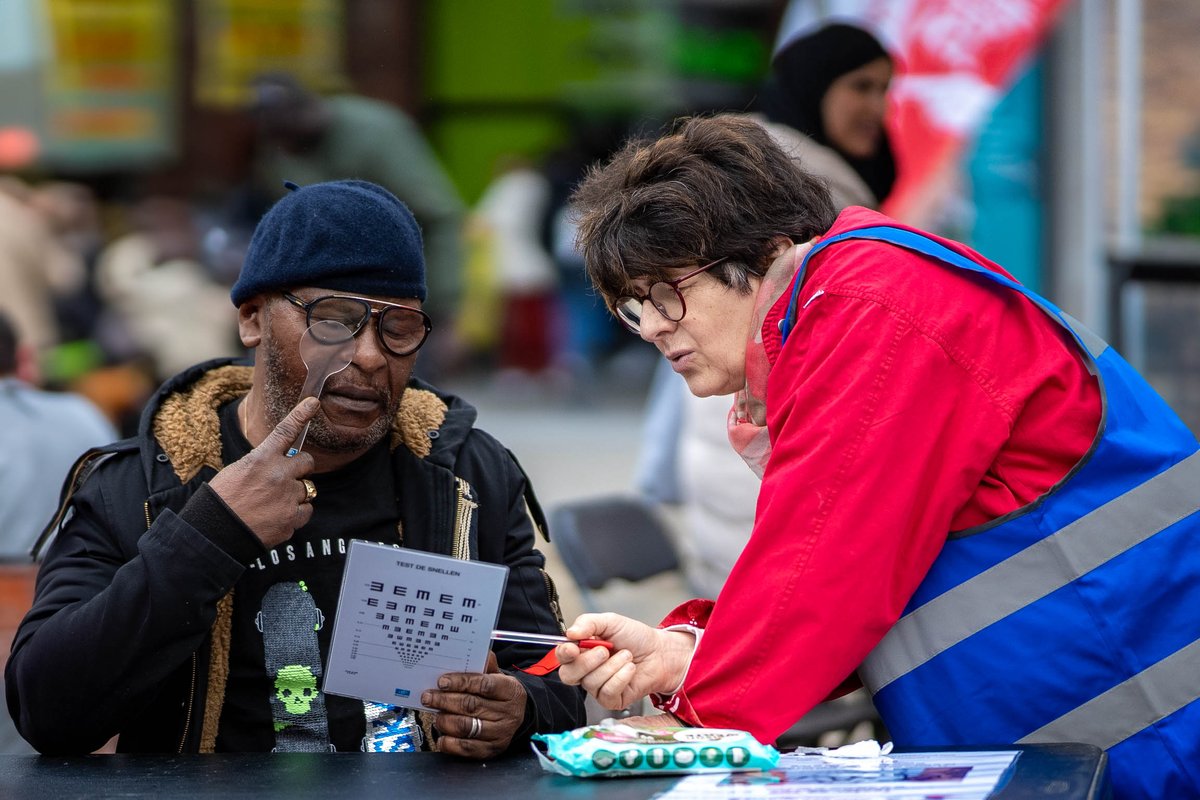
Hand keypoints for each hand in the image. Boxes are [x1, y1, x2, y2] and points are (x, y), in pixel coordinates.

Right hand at [208, 398, 318, 548]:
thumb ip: (262, 464)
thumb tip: (279, 463)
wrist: (215, 533)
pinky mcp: (292, 518)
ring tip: (273, 504)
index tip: (313, 402)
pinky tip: (278, 517)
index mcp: (261, 459)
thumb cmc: (222, 500)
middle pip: (307, 462)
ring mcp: (288, 497)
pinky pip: (307, 511)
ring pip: (308, 489)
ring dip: (296, 494)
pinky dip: (296, 514)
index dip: (301, 415)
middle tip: (286, 478)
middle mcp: (279, 475)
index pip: (285, 431)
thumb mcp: (237, 471)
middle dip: (300, 468)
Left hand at [422, 651, 527, 758]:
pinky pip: (466, 748)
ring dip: (445, 720)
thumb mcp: (498, 676)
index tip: (442, 681)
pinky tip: (441, 735)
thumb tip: (469, 652)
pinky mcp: (490, 750)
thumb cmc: (501, 694)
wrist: (517, 716)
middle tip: (428, 697)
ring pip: (466, 727)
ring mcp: (500, 734)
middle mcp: (507, 714)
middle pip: (471, 706)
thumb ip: (484, 665)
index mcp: (510, 691)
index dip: (461, 682)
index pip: (484, 685)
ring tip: (435, 714)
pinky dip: (449, 742)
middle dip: (445, 701)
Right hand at [555, 613, 695, 710]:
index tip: (572, 648)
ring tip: (627, 656)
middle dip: (588, 662)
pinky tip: (630, 669)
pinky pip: (607, 692)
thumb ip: (588, 623)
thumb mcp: (611, 622)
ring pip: (591, 683)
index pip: (561, 657)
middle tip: (606, 650)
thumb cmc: (635, 637)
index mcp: (582, 651)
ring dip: (613, 666)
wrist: (660, 652)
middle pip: (569, 675)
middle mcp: (586, 671)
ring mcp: (597, 687)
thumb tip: (570, 633)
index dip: (563, 654)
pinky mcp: (611, 700)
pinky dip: (621, 677)